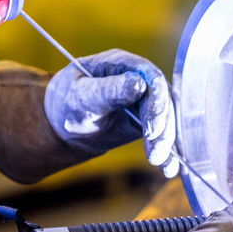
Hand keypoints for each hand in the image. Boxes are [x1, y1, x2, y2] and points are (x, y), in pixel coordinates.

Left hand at [44, 49, 177, 176]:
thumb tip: (139, 84)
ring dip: (166, 141)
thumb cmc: (68, 102)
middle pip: (163, 99)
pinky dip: (168, 151)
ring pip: (166, 118)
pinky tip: (169, 167)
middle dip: (162, 128)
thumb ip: (109, 90)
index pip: (150, 77)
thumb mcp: (82, 96)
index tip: (151, 129)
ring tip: (159, 162)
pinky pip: (162, 133)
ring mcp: (145, 100)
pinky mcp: (147, 119)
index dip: (156, 102)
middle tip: (155, 153)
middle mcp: (139, 78)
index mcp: (122, 64)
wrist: (63, 124)